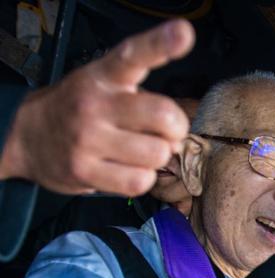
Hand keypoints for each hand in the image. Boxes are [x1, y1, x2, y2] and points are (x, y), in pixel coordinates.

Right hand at [0, 20, 194, 195]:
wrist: (27, 137)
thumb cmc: (81, 110)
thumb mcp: (105, 86)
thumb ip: (144, 100)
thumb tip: (176, 135)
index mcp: (104, 76)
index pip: (134, 55)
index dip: (161, 44)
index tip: (182, 34)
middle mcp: (94, 104)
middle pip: (164, 117)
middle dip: (175, 129)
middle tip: (162, 132)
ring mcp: (87, 138)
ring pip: (157, 154)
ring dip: (156, 158)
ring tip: (136, 151)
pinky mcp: (84, 170)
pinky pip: (139, 181)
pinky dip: (141, 179)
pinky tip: (126, 169)